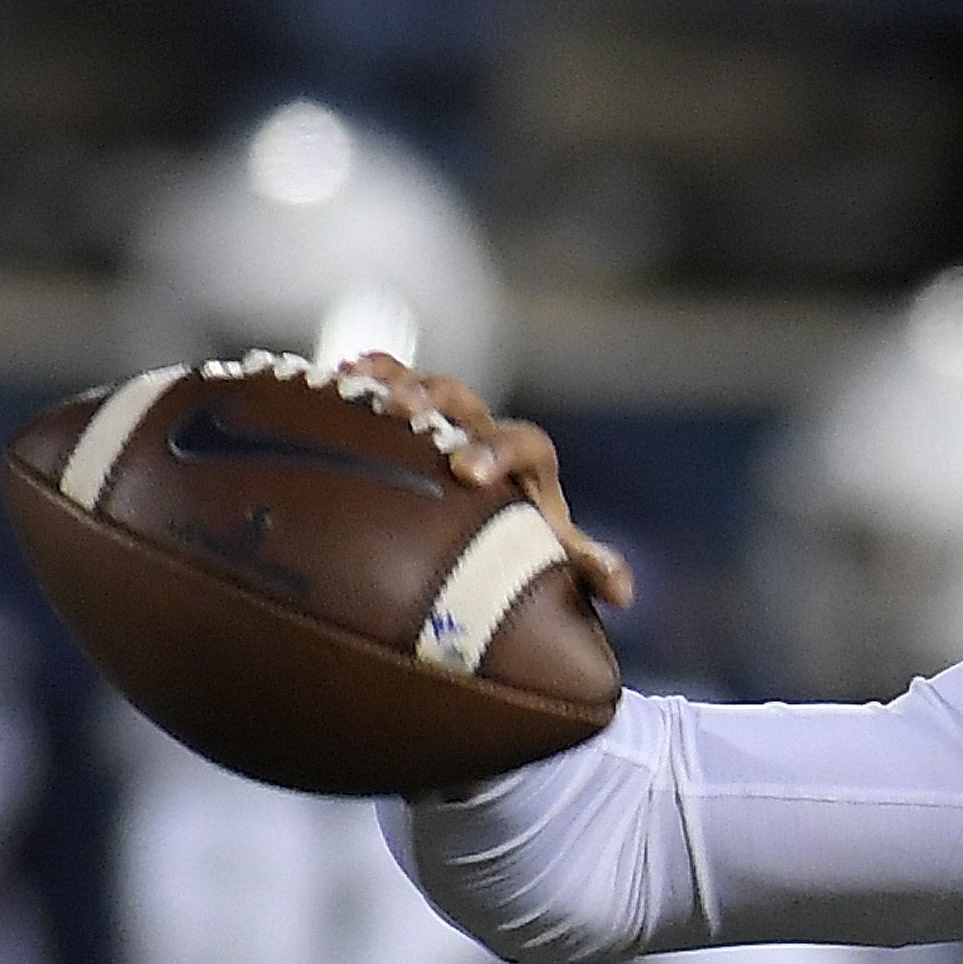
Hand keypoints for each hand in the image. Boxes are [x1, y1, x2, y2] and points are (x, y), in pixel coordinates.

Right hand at [346, 353, 636, 609]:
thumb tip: (623, 590)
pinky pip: (396, 386)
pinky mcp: (416, 422)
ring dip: (398, 380)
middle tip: (402, 412)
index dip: (497, 451)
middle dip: (436, 401)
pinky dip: (373, 375)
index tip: (467, 472)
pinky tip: (339, 373)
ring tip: (359, 381)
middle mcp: (489, 436)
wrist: (495, 533)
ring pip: (428, 389)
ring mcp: (450, 424)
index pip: (524, 443)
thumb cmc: (526, 551)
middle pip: (469, 403)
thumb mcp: (554, 560)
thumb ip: (587, 568)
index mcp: (528, 465)